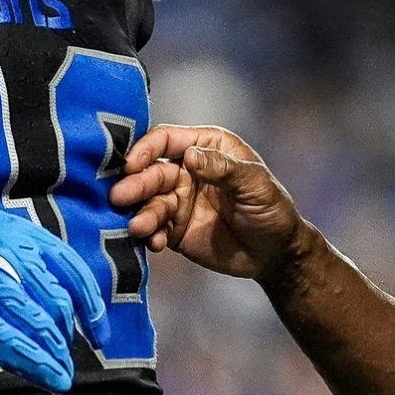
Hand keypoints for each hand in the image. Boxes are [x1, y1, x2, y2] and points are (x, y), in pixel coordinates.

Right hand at [0, 205, 108, 391]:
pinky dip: (34, 363)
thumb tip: (49, 306)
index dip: (91, 306)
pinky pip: (10, 341)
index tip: (98, 331)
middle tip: (69, 360)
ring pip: (38, 325)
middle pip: (57, 303)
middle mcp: (11, 253)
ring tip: (61, 376)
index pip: (72, 271)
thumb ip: (21, 261)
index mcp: (21, 233)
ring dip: (55, 355)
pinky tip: (47, 377)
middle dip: (67, 337)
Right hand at [111, 125, 310, 280]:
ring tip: (139, 227)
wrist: (275, 254)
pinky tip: (155, 243)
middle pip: (151, 172)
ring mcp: (178, 201)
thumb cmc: (272, 209)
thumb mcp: (255, 184)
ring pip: (150, 202)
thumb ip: (224, 168)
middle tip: (120, 197)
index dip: (146, 149)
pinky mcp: (174, 229)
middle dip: (135, 184)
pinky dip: (150, 235)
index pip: (166, 140)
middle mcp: (186, 170)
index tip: (132, 165)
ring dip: (141, 213)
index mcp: (205, 148)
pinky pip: (155, 229)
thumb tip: (190, 155)